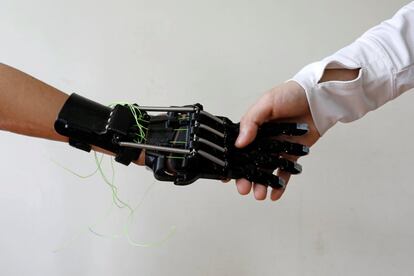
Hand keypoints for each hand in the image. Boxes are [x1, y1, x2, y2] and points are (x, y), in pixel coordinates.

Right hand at [234, 81, 319, 200]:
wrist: (318, 96)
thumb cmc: (290, 94)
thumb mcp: (265, 103)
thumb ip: (251, 121)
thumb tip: (240, 142)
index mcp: (253, 128)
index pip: (238, 148)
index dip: (232, 162)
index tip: (226, 176)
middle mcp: (263, 140)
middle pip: (251, 163)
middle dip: (246, 178)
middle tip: (243, 189)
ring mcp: (278, 147)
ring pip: (266, 170)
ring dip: (261, 183)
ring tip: (259, 194)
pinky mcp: (293, 153)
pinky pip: (285, 171)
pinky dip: (280, 184)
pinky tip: (275, 194)